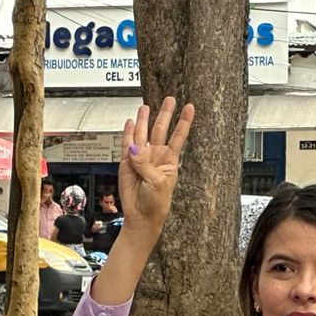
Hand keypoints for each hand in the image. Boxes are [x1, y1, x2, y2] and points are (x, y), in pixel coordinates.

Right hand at [114, 97, 192, 241]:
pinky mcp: (126, 163)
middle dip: (165, 114)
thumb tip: (133, 149)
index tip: (189, 107)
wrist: (141, 215)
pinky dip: (128, 133)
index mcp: (170, 160)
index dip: (184, 122)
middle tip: (170, 99)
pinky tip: (130, 122)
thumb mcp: (158, 182)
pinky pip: (127, 145)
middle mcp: (156, 156)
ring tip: (146, 107)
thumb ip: (146, 164)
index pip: (178, 136)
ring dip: (144, 120)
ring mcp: (141, 158)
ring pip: (143, 134)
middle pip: (160, 130)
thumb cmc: (155, 202)